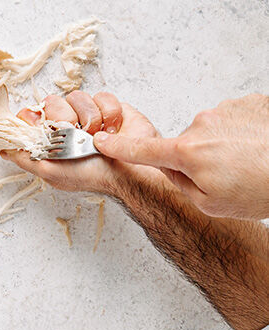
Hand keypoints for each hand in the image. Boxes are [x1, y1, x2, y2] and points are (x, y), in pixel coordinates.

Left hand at [1, 91, 163, 196]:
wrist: (131, 172)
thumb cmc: (90, 175)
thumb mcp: (49, 170)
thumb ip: (24, 156)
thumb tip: (1, 148)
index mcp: (48, 139)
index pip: (31, 115)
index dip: (36, 118)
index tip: (46, 127)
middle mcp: (65, 125)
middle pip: (52, 102)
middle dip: (67, 119)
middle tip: (78, 137)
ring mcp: (86, 114)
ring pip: (77, 96)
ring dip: (90, 117)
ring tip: (98, 137)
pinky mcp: (108, 107)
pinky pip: (101, 95)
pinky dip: (109, 112)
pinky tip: (113, 129)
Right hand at [93, 94, 268, 218]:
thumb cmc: (265, 189)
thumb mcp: (213, 204)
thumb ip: (183, 185)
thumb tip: (174, 169)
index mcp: (188, 153)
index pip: (142, 151)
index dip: (118, 148)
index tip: (101, 141)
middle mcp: (203, 125)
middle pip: (186, 145)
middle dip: (199, 160)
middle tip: (228, 179)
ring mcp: (228, 110)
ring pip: (213, 132)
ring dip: (226, 147)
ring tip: (251, 165)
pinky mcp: (250, 101)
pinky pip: (236, 120)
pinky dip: (245, 134)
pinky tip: (260, 149)